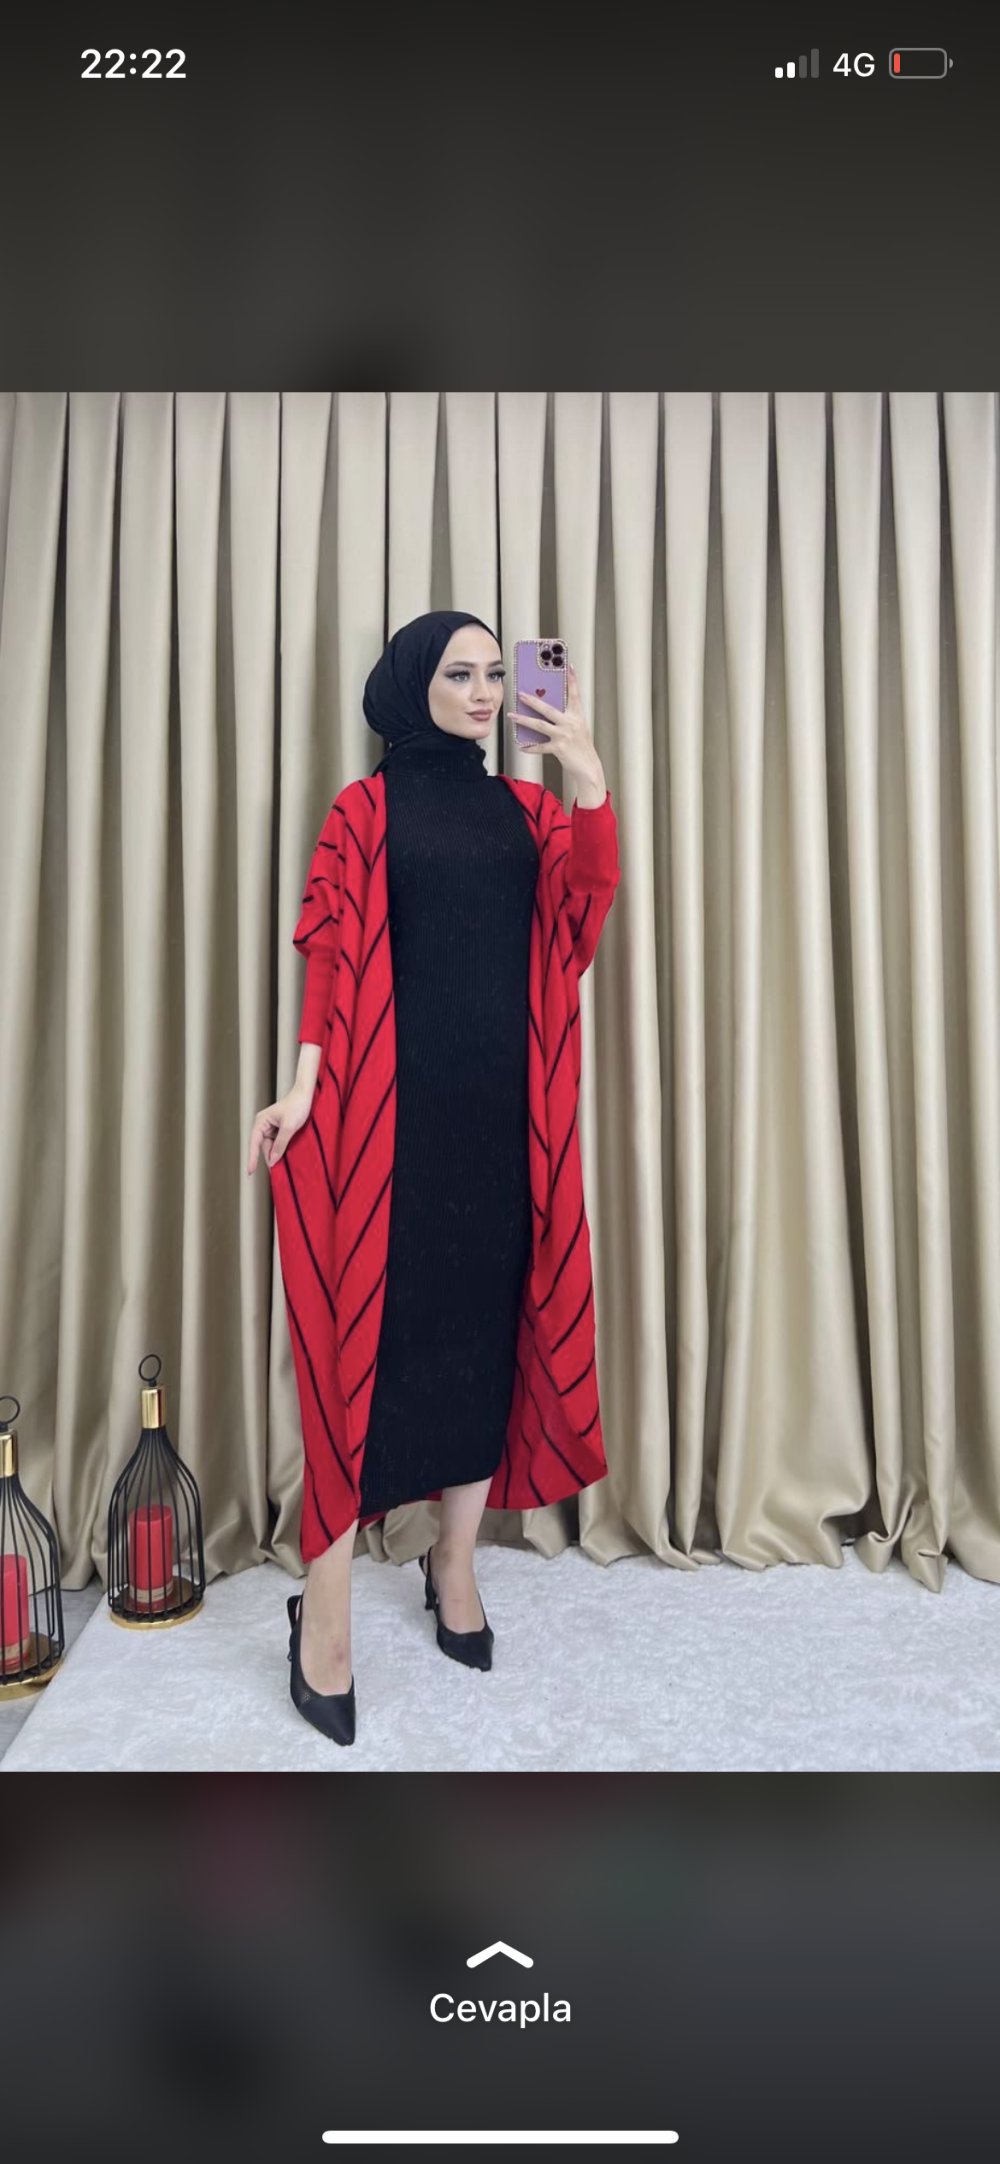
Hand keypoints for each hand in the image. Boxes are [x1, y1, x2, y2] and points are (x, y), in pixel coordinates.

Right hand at [247, 1084, 313, 1173]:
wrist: (305, 1095)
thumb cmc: (297, 1107)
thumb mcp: (289, 1127)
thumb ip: (280, 1144)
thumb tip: (272, 1160)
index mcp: (261, 1121)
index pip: (254, 1143)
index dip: (252, 1158)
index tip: (250, 1172)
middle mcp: (263, 1124)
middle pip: (264, 1146)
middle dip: (270, 1156)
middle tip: (278, 1170)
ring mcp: (270, 1127)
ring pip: (271, 1146)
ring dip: (278, 1153)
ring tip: (287, 1159)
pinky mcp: (278, 1129)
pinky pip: (277, 1143)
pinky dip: (282, 1148)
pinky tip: (288, 1153)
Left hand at [506, 664, 604, 791]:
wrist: (588, 767)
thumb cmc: (581, 746)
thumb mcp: (577, 728)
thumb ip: (564, 718)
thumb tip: (546, 710)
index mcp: (577, 716)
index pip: (574, 694)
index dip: (572, 680)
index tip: (569, 666)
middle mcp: (571, 723)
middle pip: (548, 709)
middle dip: (533, 701)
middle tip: (520, 694)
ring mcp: (564, 735)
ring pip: (540, 725)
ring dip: (524, 720)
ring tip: (512, 716)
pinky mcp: (559, 748)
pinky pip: (540, 747)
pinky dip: (530, 747)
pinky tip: (521, 746)